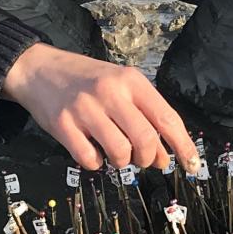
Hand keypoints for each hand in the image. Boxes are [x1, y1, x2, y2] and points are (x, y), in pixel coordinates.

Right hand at [0, 43, 200, 173]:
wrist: (40, 68)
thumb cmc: (86, 79)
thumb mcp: (120, 84)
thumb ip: (144, 115)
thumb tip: (163, 157)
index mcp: (131, 81)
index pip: (167, 118)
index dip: (183, 146)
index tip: (192, 165)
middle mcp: (110, 92)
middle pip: (146, 140)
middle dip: (148, 158)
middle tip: (141, 159)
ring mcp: (85, 109)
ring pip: (120, 153)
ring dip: (121, 162)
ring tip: (114, 152)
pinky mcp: (63, 126)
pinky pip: (90, 159)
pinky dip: (96, 164)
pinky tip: (92, 151)